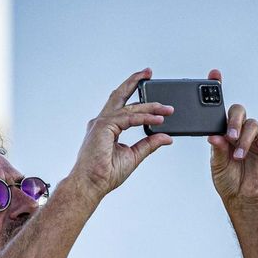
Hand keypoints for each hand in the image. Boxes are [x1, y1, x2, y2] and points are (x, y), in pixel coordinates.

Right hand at [63, 68, 174, 202]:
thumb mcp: (134, 156)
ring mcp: (101, 123)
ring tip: (166, 109)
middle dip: (134, 81)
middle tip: (148, 72)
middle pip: (119, 95)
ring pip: (129, 107)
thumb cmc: (105, 174)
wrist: (91, 185)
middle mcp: (102, 122)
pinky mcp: (103, 127)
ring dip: (149, 106)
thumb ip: (149, 144)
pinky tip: (157, 120)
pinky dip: (144, 118)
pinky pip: (128, 118)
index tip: (154, 97)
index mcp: (106, 127)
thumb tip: (166, 137)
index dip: (138, 98)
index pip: (123, 106)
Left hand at [205, 70, 257, 202]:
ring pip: (252, 125)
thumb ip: (217, 149)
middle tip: (229, 136)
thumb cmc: (226, 177)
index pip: (220, 107)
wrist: (240, 195)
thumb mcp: (216, 164)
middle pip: (238, 111)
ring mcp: (252, 137)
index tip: (214, 75)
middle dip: (233, 121)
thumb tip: (214, 136)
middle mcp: (238, 129)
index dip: (217, 88)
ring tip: (237, 156)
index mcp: (222, 130)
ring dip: (244, 139)